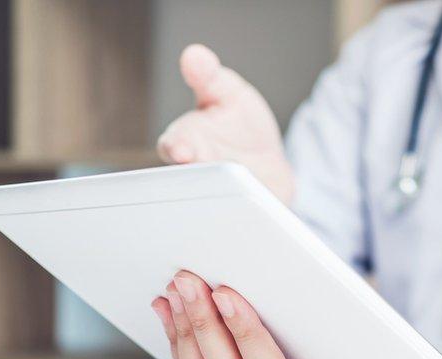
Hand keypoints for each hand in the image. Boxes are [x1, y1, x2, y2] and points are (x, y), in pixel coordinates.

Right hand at [157, 44, 294, 204]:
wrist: (268, 166)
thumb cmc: (240, 127)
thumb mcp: (229, 94)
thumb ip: (210, 77)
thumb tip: (195, 54)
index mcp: (187, 143)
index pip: (172, 145)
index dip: (176, 147)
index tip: (181, 150)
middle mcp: (197, 175)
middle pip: (188, 182)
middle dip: (196, 179)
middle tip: (205, 177)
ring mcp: (219, 199)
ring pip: (213, 204)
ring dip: (223, 200)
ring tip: (235, 195)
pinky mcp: (241, 218)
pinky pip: (242, 221)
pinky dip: (249, 218)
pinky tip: (257, 214)